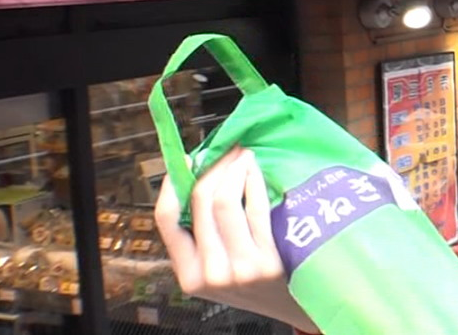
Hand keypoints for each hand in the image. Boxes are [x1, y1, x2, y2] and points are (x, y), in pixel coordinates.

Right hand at [154, 146, 321, 333]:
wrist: (292, 307)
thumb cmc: (254, 284)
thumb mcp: (217, 269)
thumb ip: (204, 239)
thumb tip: (196, 180)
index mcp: (188, 275)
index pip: (166, 221)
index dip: (171, 184)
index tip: (186, 161)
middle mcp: (209, 274)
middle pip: (199, 203)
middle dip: (212, 167)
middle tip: (225, 148)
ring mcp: (239, 269)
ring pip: (225, 202)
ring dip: (234, 169)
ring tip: (243, 155)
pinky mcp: (267, 262)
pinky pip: (255, 210)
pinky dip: (253, 182)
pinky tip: (255, 171)